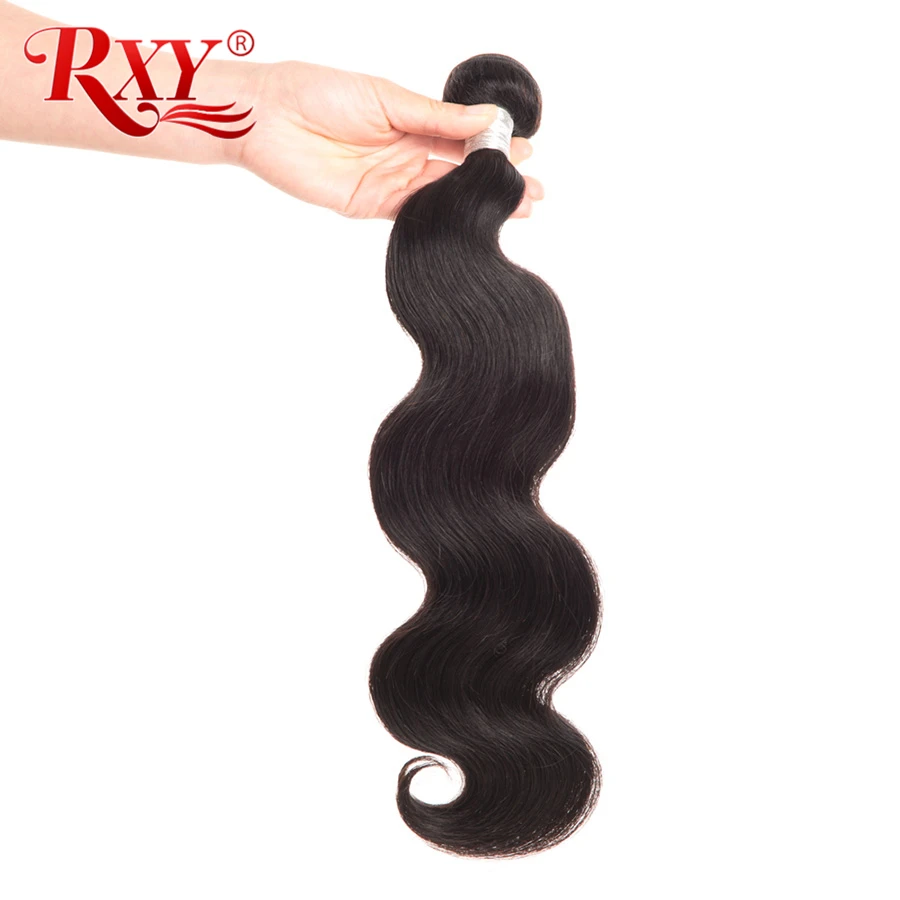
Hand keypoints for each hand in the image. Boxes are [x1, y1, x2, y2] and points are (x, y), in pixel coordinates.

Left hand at [232, 61, 543, 219]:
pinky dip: (443, 213)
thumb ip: (436, 116)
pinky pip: (414, 211)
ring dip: (476, 202)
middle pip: (459, 169)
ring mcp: (391, 180)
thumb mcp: (386, 97)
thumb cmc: (317, 92)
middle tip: (530, 193)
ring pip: (443, 194)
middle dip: (495, 181)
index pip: (461, 136)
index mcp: (410, 119)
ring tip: (515, 209)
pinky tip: (469, 215)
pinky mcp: (373, 204)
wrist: (268, 118)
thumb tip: (485, 119)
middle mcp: (405, 151)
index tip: (524, 153)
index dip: (493, 146)